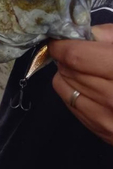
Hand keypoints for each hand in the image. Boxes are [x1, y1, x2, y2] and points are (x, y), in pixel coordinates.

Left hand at [49, 24, 112, 145]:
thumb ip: (112, 36)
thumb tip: (86, 34)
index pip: (76, 56)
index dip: (63, 44)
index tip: (61, 39)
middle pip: (68, 71)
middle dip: (67, 58)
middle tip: (78, 51)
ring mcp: (109, 121)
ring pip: (64, 88)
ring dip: (69, 75)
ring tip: (89, 70)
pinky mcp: (106, 134)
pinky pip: (73, 107)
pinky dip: (77, 93)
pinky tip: (95, 88)